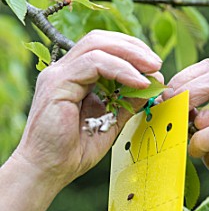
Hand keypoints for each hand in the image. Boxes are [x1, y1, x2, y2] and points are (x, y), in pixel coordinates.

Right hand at [0, 30, 161, 210]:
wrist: (49, 171)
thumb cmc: (74, 152)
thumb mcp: (110, 122)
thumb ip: (128, 102)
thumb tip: (153, 83)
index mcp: (74, 78)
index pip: (102, 49)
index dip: (130, 51)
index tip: (154, 67)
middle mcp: (64, 71)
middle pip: (100, 39)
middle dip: (133, 47)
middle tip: (156, 63)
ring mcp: (58, 75)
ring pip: (96, 45)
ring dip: (130, 54)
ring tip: (152, 69)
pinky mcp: (57, 84)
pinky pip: (93, 64)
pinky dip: (120, 69)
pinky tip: (138, 83)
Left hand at [162, 58, 208, 172]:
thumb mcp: (207, 133)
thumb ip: (194, 116)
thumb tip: (167, 102)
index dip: (184, 77)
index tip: (166, 94)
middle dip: (186, 90)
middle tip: (168, 105)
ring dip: (196, 125)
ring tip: (193, 141)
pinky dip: (203, 140)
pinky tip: (198, 150)